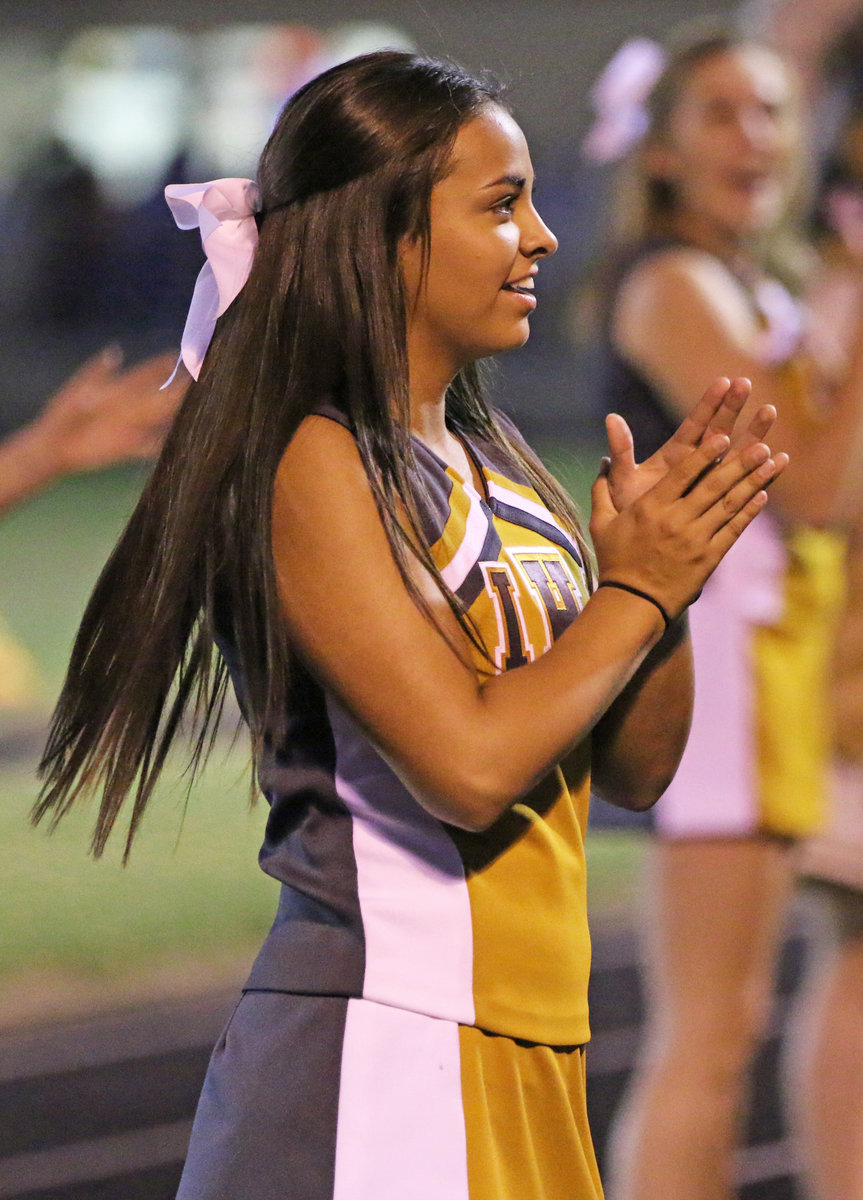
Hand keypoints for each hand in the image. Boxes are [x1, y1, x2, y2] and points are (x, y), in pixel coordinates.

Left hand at [32, 347, 187, 475]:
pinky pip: (154, 445)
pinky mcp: (131, 447)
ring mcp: (133, 426)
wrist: (55, 445)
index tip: (181, 354)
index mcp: (119, 388)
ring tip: (198, 406)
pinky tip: (179, 439)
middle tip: (200, 377)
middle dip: (180, 386)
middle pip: (160, 393)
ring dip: (179, 413)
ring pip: (161, 417)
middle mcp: (130, 406)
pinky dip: (166, 443)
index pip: (147, 372)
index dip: (164, 364)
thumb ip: (98, 371)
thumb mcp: (80, 388)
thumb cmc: (63, 414)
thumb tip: (116, 351)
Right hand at [590, 430, 788, 620]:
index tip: (724, 436)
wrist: (633, 602)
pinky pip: (732, 530)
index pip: (682, 474)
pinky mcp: (709, 558)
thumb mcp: (601, 524)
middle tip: (761, 443)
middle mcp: (676, 520)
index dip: (705, 454)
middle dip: (739, 463)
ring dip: (753, 482)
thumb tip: (602, 460)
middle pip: (713, 485)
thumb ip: (602, 490)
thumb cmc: (615, 561)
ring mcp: (695, 540)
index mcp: (650, 508)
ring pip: (729, 505)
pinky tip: (763, 495)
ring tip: (773, 462)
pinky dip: (749, 512)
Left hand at [603, 377, 777, 512]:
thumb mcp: (621, 483)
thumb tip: (611, 417)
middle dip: (733, 408)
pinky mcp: (722, 506)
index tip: (723, 381)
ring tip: (770, 411)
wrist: (639, 554)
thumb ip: (623, 451)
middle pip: (718, 431)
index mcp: (673, 457)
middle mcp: (695, 466)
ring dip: (753, 434)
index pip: (694, 425)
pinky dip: (762, 476)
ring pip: (736, 455)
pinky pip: (745, 488)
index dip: (708, 404)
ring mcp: (710, 484)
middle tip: (747, 383)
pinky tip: (780, 461)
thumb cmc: (628, 516)